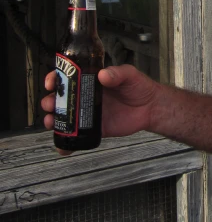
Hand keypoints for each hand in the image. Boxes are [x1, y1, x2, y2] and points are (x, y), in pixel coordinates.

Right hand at [42, 65, 159, 151]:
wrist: (151, 107)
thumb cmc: (139, 86)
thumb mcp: (129, 74)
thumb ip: (117, 73)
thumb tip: (103, 75)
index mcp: (90, 81)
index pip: (67, 78)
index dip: (55, 79)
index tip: (51, 83)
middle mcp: (86, 97)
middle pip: (62, 99)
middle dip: (51, 102)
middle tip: (50, 104)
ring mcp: (89, 114)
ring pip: (65, 118)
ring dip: (54, 121)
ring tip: (51, 122)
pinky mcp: (96, 129)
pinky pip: (79, 136)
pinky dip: (68, 144)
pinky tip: (62, 148)